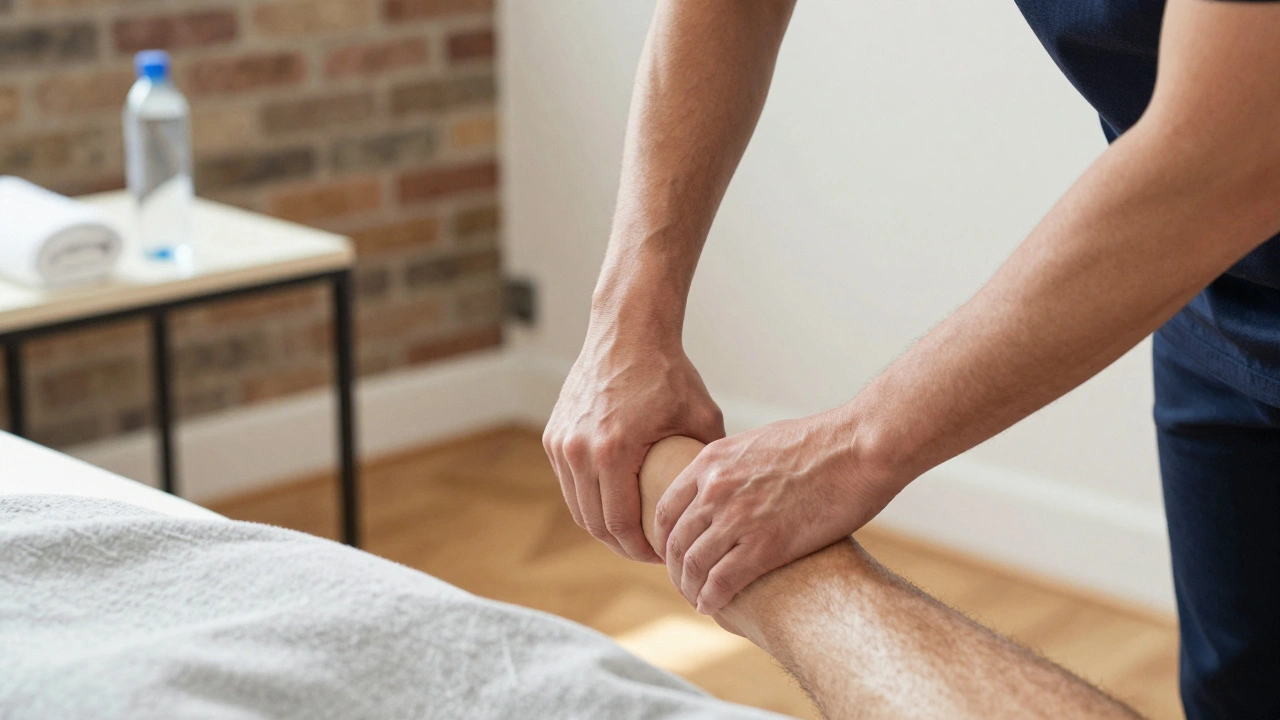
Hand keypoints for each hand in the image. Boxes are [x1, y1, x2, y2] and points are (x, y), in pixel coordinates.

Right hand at [544, 331, 724, 562]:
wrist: (627, 332)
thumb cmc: (668, 372)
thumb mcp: (702, 416)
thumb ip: (710, 459)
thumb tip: (728, 495)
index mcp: (612, 452)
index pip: (620, 525)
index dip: (641, 550)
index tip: (663, 555)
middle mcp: (578, 451)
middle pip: (595, 523)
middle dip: (622, 545)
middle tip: (649, 551)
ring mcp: (561, 443)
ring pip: (578, 507)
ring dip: (603, 526)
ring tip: (632, 533)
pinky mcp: (553, 435)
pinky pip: (569, 483)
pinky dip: (589, 500)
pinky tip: (615, 503)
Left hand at [654, 410, 898, 613]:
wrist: (859, 448)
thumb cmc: (822, 442)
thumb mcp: (760, 442)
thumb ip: (736, 465)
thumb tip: (734, 481)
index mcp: (711, 461)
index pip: (666, 508)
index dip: (663, 538)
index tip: (671, 554)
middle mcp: (716, 489)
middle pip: (676, 541)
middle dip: (675, 569)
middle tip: (683, 583)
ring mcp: (738, 518)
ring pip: (694, 565)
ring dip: (691, 589)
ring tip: (698, 600)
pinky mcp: (765, 545)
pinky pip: (722, 581)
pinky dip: (712, 599)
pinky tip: (713, 606)